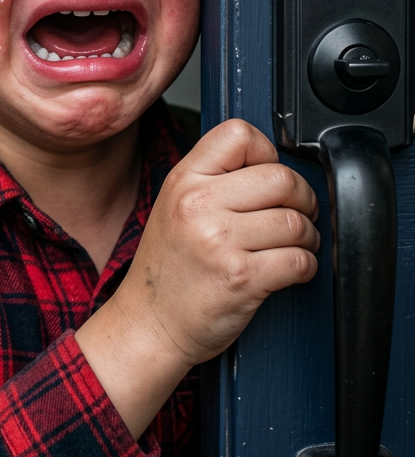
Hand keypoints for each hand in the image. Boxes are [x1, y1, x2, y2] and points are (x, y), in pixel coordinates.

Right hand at [75, 119, 318, 438]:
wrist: (149, 322)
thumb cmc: (167, 267)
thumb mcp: (173, 205)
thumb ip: (213, 179)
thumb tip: (270, 165)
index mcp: (183, 180)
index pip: (239, 134)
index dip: (266, 152)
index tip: (268, 175)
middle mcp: (198, 204)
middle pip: (281, 177)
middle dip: (302, 198)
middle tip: (296, 214)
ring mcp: (219, 241)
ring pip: (296, 221)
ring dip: (307, 236)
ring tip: (292, 245)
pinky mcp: (241, 277)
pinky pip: (299, 260)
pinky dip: (305, 266)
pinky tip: (287, 269)